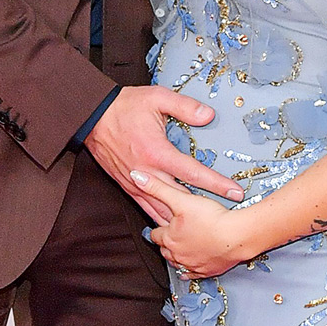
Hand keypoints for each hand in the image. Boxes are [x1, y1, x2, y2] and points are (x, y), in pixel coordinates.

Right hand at [85, 86, 243, 220]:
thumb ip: (184, 107)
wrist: (92, 117)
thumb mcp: (156, 98)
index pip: (193, 173)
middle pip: (180, 198)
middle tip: (225, 216)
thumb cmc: (124, 107)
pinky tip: (170, 225)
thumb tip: (208, 115)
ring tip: (202, 228)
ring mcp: (136, 182)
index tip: (235, 192)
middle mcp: (147, 172)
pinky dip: (159, 217)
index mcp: (157, 152)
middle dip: (204, 208)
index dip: (216, 184)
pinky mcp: (127, 185)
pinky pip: (145, 207)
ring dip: (181, 219)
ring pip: (162, 209)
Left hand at [136, 172, 257, 279]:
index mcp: (169, 238)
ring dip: (176, 256)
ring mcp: (191, 264)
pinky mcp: (206, 271)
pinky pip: (192, 275)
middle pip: (164, 250)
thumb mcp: (181, 199)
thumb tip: (137, 177)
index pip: (155, 234)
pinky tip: (189, 268)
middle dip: (166, 243)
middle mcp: (177, 254)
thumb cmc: (211, 218)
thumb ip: (158, 188)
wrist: (236, 236)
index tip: (160, 225)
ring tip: (178, 250)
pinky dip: (189, 271)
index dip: (157, 228)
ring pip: (176, 263)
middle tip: (169, 237)